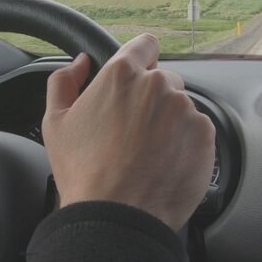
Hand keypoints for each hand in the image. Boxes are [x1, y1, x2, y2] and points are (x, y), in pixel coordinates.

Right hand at [43, 33, 215, 230]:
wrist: (117, 216)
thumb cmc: (84, 172)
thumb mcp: (56, 122)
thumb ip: (64, 81)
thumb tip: (80, 63)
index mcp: (123, 74)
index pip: (145, 45)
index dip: (140, 59)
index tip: (137, 77)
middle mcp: (159, 85)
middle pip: (164, 79)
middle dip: (152, 98)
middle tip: (134, 129)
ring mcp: (186, 110)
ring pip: (181, 106)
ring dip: (169, 121)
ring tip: (148, 152)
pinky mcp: (205, 136)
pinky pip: (197, 130)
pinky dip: (185, 142)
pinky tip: (164, 163)